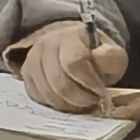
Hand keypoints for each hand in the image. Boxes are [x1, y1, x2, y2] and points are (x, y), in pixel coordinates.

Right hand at [11, 20, 132, 111]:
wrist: (74, 46)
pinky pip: (38, 97)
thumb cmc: (95, 53)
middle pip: (59, 82)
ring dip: (68, 104)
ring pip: (47, 93)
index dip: (88, 82)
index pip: (74, 63)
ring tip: (82, 102)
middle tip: (93, 100)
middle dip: (80, 98)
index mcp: (70, 36)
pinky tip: (68, 101)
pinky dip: (55, 104)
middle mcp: (46, 45)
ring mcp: (32, 59)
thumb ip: (110, 58)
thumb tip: (99, 65)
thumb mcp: (112, 53)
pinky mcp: (26, 75)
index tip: (101, 91)